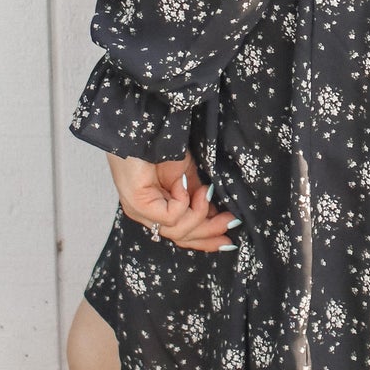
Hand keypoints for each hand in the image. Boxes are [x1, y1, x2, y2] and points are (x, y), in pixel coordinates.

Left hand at [106, 149, 238, 251]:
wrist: (148, 128)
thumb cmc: (162, 147)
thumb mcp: (188, 176)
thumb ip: (198, 197)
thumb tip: (216, 214)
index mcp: (155, 209)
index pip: (180, 235)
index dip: (205, 241)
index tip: (228, 241)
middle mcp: (145, 214)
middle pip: (180, 237)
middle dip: (209, 231)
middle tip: (231, 220)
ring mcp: (139, 210)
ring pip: (176, 231)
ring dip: (199, 213)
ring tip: (206, 193)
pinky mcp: (137, 203)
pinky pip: (170, 216)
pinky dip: (183, 200)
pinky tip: (182, 183)